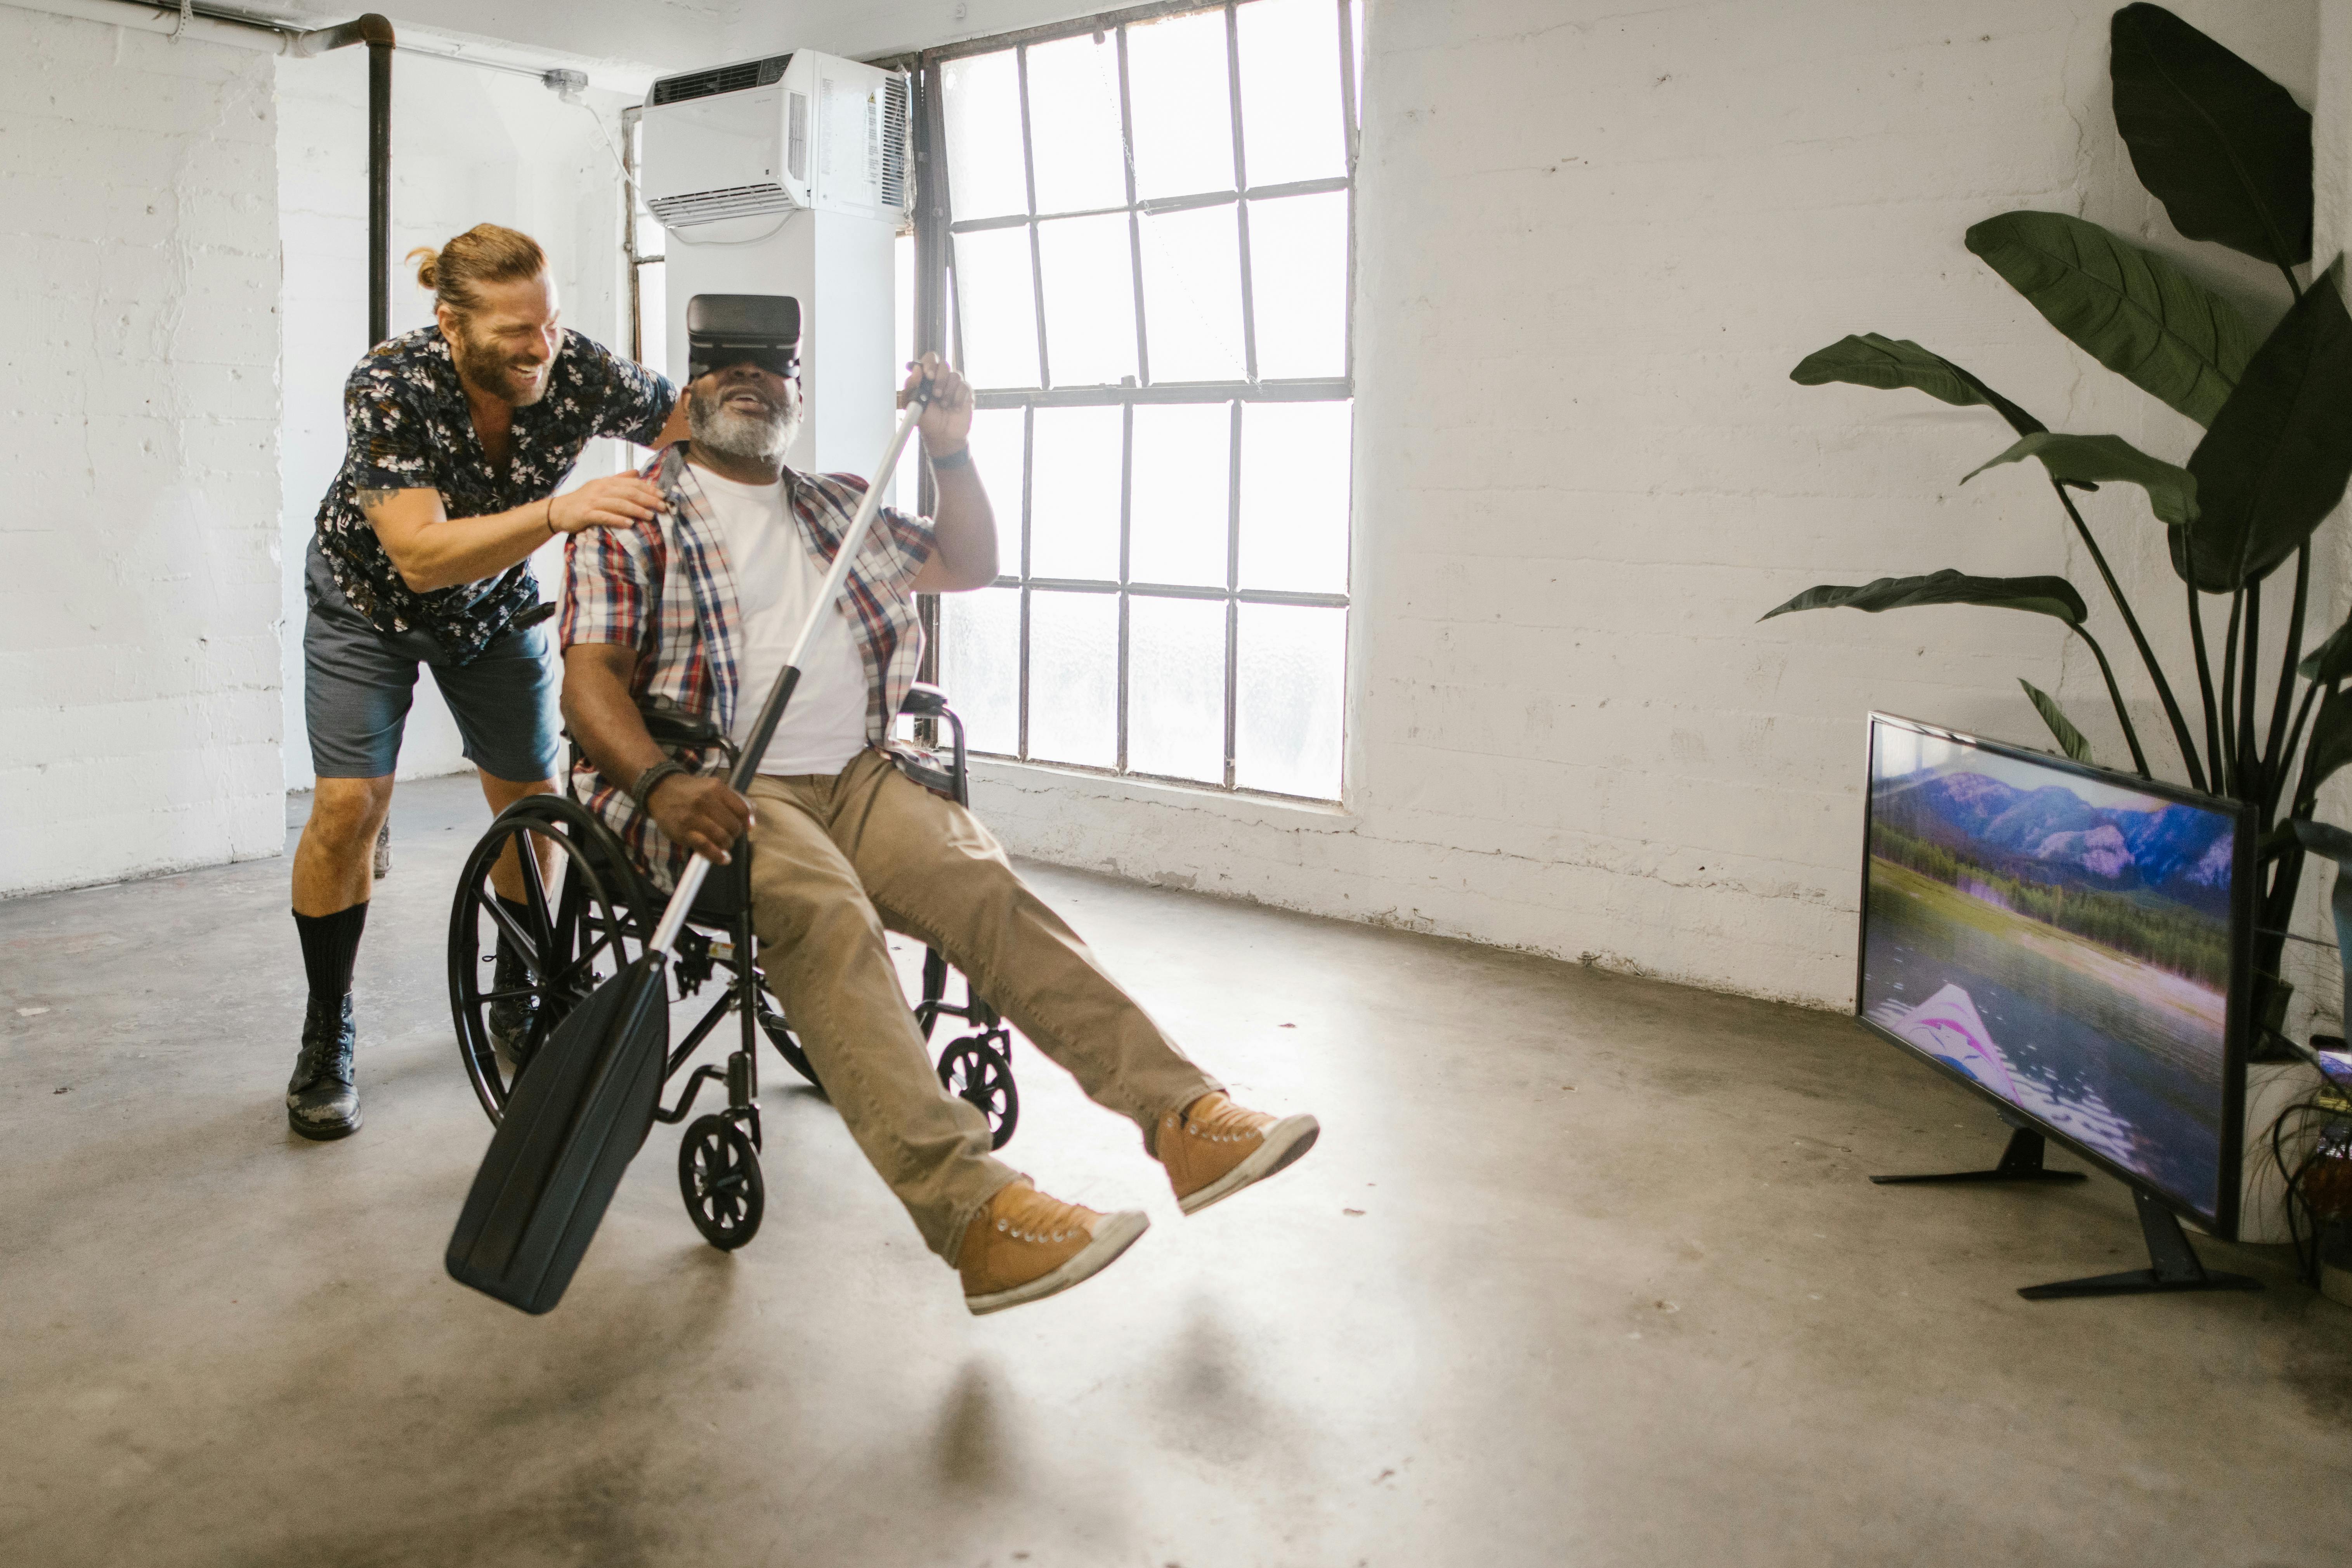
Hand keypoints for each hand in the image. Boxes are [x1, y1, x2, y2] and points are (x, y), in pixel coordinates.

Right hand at [549, 474, 667, 533]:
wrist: (559, 511)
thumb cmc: (583, 500)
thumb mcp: (601, 486)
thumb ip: (619, 479)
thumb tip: (637, 472)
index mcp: (606, 482)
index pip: (632, 483)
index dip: (648, 489)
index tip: (663, 496)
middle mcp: (601, 489)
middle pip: (628, 492)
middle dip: (647, 499)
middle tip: (662, 507)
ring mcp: (593, 501)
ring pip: (619, 504)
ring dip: (636, 510)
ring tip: (650, 516)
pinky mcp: (586, 514)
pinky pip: (605, 516)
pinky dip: (618, 520)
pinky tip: (630, 524)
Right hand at [646, 773, 752, 863]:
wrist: (660, 790)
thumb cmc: (692, 791)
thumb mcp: (713, 787)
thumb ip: (734, 800)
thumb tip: (751, 822)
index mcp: (716, 788)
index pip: (742, 810)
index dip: (746, 822)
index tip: (744, 827)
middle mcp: (705, 801)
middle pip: (733, 826)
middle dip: (735, 834)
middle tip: (729, 835)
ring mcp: (693, 817)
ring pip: (722, 837)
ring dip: (727, 845)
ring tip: (724, 845)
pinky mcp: (683, 832)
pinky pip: (706, 847)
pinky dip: (717, 856)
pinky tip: (723, 859)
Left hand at [902, 352, 972, 457]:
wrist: (943, 436)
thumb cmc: (928, 420)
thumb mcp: (913, 404)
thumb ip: (911, 385)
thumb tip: (916, 369)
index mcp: (927, 377)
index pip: (930, 358)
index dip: (930, 363)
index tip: (928, 375)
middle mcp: (941, 378)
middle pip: (943, 364)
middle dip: (939, 379)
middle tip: (936, 394)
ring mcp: (954, 385)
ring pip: (955, 375)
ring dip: (948, 392)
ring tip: (944, 405)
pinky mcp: (965, 392)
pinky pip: (964, 386)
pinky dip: (957, 397)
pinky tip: (954, 407)